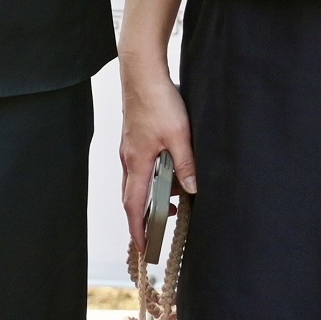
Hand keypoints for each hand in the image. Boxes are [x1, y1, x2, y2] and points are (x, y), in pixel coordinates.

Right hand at [117, 54, 199, 255]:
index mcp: (136, 162)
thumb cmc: (157, 100)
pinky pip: (140, 167)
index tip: (142, 248)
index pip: (133, 206)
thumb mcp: (179, 135)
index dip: (138, 229)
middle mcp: (128, 158)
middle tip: (157, 234)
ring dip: (150, 196)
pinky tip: (168, 173)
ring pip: (136, 181)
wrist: (142, 71)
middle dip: (143, 218)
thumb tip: (191, 190)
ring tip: (174, 202)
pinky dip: (151, 179)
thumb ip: (186, 165)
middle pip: (131, 197)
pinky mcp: (134, 137)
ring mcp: (129, 147)